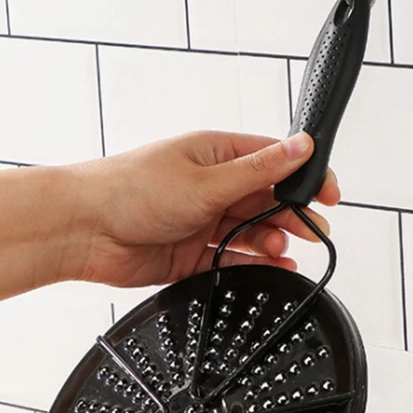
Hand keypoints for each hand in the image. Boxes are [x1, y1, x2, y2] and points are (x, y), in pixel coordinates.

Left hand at [71, 130, 339, 288]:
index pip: (275, 160)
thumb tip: (300, 146)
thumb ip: (259, 170)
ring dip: (272, 240)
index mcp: (216, 154)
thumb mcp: (206, 179)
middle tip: (313, 230)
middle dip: (293, 215)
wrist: (83, 231)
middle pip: (267, 200)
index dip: (305, 176)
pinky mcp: (193, 253)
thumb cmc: (131, 190)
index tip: (329, 194)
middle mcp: (212, 186)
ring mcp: (203, 220)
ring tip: (283, 248)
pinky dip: (254, 263)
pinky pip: (233, 258)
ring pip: (252, 231)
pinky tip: (272, 266)